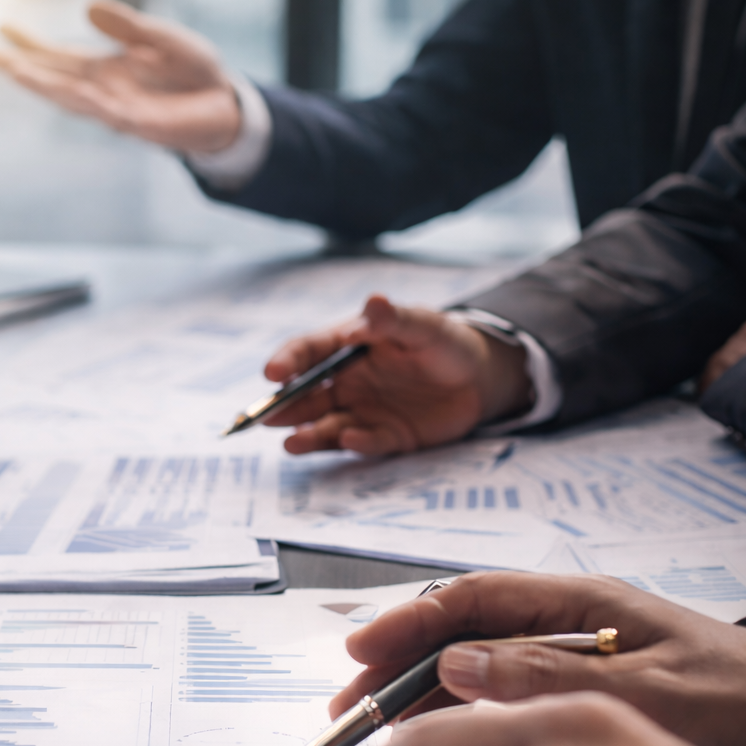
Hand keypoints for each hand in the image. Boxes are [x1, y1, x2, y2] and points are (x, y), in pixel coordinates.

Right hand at [0, 0, 241, 152]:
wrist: (225, 104)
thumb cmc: (192, 70)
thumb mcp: (161, 38)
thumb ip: (128, 26)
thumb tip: (87, 7)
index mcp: (104, 69)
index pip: (59, 56)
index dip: (31, 43)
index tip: (2, 28)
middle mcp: (104, 92)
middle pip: (56, 81)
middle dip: (25, 70)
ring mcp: (120, 111)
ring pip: (76, 101)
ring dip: (48, 88)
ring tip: (19, 73)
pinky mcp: (144, 125)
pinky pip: (114, 114)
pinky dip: (95, 103)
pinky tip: (77, 90)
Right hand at [262, 295, 531, 454]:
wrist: (480, 377)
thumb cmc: (443, 341)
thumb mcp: (423, 325)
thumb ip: (395, 319)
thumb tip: (373, 302)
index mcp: (346, 347)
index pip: (307, 351)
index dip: (287, 361)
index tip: (271, 373)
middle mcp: (347, 382)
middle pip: (306, 395)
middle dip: (284, 406)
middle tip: (266, 417)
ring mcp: (364, 411)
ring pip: (326, 424)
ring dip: (308, 434)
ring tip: (291, 443)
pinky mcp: (387, 436)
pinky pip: (367, 442)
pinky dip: (357, 443)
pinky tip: (350, 439)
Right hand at [329, 572, 745, 745]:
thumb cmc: (727, 694)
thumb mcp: (644, 690)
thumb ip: (551, 677)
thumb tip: (459, 666)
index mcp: (573, 600)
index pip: (470, 598)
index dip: (406, 621)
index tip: (360, 651)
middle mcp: (553, 617)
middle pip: (453, 629)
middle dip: (393, 662)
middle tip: (347, 704)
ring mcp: (554, 648)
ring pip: (463, 661)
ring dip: (411, 691)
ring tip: (365, 726)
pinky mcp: (559, 682)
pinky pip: (487, 690)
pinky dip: (446, 712)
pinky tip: (418, 738)